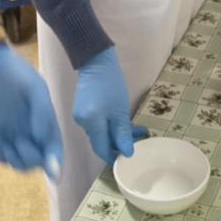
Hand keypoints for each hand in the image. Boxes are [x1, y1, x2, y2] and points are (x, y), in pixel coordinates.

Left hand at [0, 43, 62, 177]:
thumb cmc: (18, 75)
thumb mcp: (35, 89)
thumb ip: (42, 113)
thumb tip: (42, 137)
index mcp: (47, 123)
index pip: (55, 150)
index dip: (56, 164)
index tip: (53, 175)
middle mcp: (34, 133)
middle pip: (39, 161)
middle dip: (33, 160)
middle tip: (21, 142)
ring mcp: (16, 135)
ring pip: (22, 163)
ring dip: (18, 160)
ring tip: (11, 143)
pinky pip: (3, 157)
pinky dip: (4, 156)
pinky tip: (1, 143)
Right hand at [73, 47, 147, 164]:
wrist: (96, 62)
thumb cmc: (111, 84)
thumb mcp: (120, 110)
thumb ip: (123, 133)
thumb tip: (127, 154)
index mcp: (91, 123)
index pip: (101, 149)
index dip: (114, 156)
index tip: (129, 158)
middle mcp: (82, 123)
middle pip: (101, 141)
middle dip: (120, 142)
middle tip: (140, 139)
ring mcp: (80, 116)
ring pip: (100, 132)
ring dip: (117, 133)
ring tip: (137, 129)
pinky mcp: (82, 109)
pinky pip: (97, 124)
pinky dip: (110, 125)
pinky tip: (123, 121)